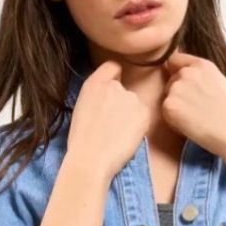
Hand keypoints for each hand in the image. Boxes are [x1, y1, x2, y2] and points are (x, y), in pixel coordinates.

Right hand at [66, 60, 152, 182]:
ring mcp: (130, 98)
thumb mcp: (82, 107)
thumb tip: (108, 95)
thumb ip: (96, 94)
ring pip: (134, 104)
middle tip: (111, 124)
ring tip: (118, 134)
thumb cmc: (81, 140)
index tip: (111, 92)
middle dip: (121, 102)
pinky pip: (143, 116)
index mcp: (94, 83)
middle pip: (124, 89)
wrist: (90, 159)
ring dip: (130, 115)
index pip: (112, 66)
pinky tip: (126, 138)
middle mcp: (113, 86)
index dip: (114, 77)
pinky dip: (138, 126)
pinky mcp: (143, 112)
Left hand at [161, 51, 225, 157]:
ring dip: (176, 107)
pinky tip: (190, 125)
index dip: (176, 72)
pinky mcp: (169, 105)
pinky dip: (174, 121)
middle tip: (195, 108)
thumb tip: (182, 73)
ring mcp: (176, 88)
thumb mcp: (218, 80)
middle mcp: (186, 72)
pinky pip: (165, 113)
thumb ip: (199, 74)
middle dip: (177, 93)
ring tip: (195, 117)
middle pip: (170, 81)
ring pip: (167, 96)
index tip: (184, 85)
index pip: (175, 60)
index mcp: (201, 64)